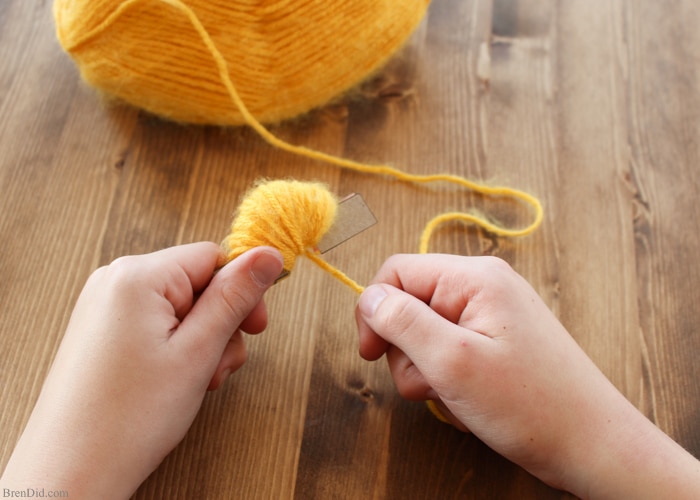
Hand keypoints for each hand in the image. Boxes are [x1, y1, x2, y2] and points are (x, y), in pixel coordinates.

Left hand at [1, 243, 282, 498]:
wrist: (71, 471)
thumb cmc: (130, 417)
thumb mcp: (198, 351)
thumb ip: (236, 297)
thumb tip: (270, 254)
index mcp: (137, 275)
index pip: (212, 257)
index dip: (242, 292)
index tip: (255, 329)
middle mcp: (115, 281)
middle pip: (197, 283)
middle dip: (220, 324)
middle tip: (218, 365)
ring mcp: (105, 306)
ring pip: (180, 307)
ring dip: (201, 342)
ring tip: (194, 380)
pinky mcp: (103, 330)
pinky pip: (156, 323)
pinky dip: (176, 348)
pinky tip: (174, 381)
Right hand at [356, 254, 699, 497]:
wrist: (592, 446)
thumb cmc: (529, 404)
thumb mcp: (453, 362)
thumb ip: (402, 322)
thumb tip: (368, 297)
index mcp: (474, 278)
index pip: (397, 271)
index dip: (374, 310)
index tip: (369, 354)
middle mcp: (482, 288)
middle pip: (409, 305)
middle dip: (408, 352)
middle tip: (434, 381)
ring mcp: (490, 317)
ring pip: (425, 337)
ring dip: (429, 373)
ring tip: (459, 396)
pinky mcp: (495, 345)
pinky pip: (450, 355)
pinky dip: (450, 382)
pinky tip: (473, 402)